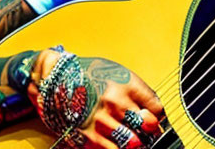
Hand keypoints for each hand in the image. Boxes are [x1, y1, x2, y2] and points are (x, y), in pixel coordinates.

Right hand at [27, 50, 163, 147]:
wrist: (56, 79)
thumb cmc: (89, 74)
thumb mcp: (118, 73)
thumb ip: (136, 91)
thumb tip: (153, 111)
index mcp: (127, 84)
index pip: (156, 108)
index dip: (158, 117)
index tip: (156, 120)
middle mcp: (116, 102)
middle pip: (147, 127)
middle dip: (150, 133)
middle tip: (147, 134)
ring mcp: (102, 120)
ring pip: (132, 143)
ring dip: (136, 144)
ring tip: (134, 141)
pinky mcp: (88, 135)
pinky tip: (118, 144)